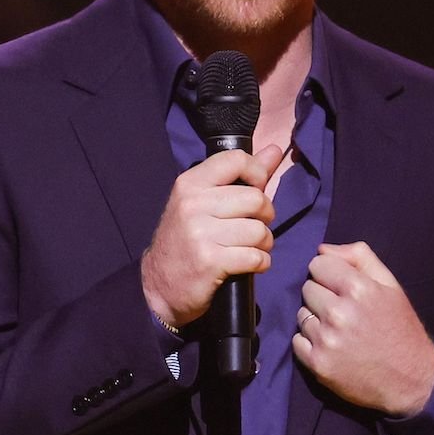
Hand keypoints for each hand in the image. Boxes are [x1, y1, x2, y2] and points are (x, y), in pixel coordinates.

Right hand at [141, 145, 283, 329]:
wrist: (159, 284)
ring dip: (264, 244)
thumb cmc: (185, 239)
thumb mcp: (204, 202)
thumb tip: (275, 150)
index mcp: (190, 184)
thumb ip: (242, 175)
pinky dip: (261, 263)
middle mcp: (193, 204)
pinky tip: (249, 264)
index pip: (236, 160)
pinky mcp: (210, 262)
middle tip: (254, 227)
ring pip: (259, 231)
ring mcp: (200, 233)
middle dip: (265, 217)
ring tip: (251, 248)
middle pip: (256, 199)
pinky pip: (255, 257)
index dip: (257, 173)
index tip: (256, 190)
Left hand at [292, 241, 433, 416]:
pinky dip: (310, 342)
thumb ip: (359, 257)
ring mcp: (326, 340)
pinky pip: (297, 340)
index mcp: (358, 289)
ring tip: (340, 330)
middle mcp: (339, 313)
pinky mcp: (317, 364)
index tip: (341, 286)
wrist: (412, 381)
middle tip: (343, 311)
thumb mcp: (391, 285)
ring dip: (316, 319)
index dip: (329, 273)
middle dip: (322, 295)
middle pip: (307, 288)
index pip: (317, 264)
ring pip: (302, 314)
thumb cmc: (400, 329)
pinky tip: (332, 346)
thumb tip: (323, 249)